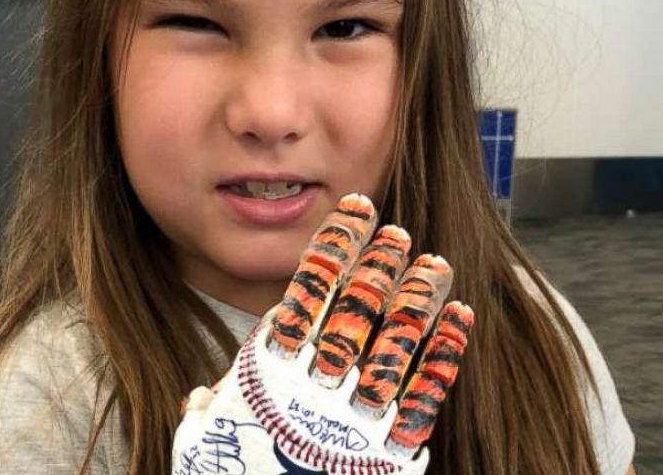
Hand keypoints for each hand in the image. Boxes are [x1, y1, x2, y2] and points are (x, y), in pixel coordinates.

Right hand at [172, 193, 473, 474]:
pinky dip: (444, 354)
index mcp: (267, 373)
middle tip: (399, 236)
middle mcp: (315, 388)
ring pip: (393, 345)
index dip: (335, 247)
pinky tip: (459, 318)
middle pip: (355, 312)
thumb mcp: (204, 440)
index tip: (358, 212)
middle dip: (379, 268)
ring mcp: (356, 419)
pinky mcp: (389, 454)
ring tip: (435, 266)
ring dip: (416, 301)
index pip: (306, 293)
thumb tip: (203, 396)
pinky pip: (423, 397)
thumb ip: (209, 409)